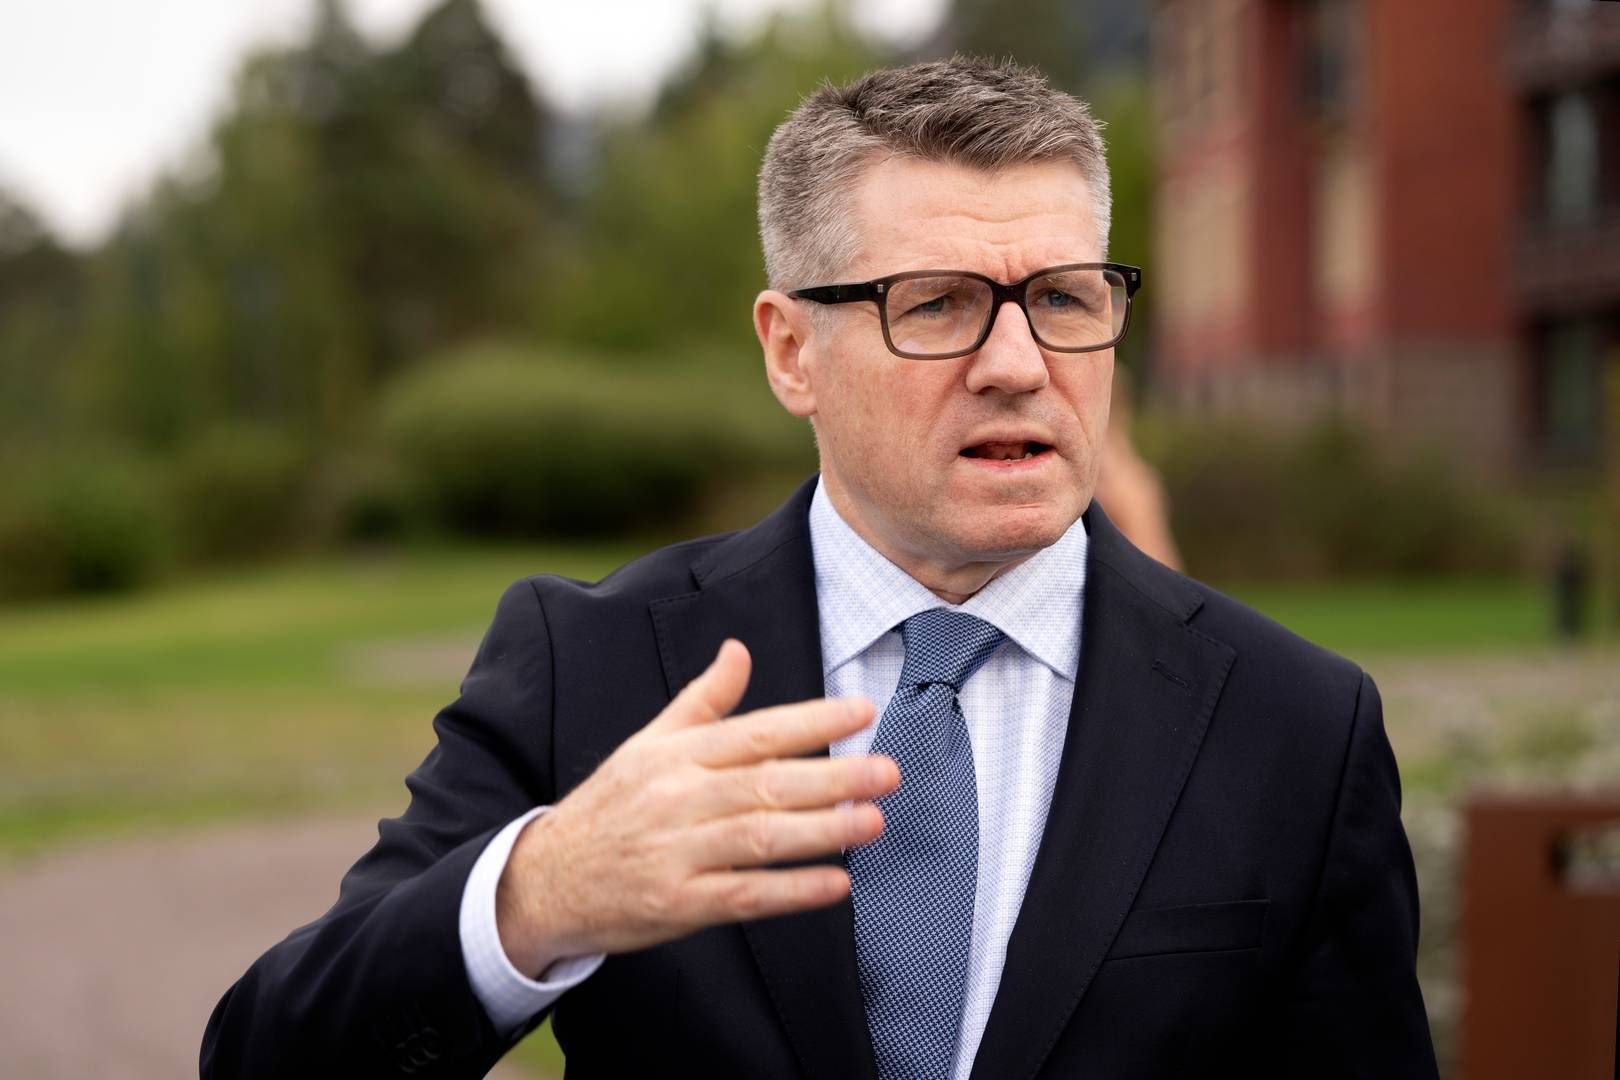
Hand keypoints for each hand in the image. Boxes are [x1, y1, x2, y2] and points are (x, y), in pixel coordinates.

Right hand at [495, 639, 896, 975]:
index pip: (754, 731)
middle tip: (888, 771)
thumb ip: (702, 699)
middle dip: (833, 777)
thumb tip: (738, 649)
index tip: (862, 711)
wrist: (546, 880)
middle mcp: (677, 798)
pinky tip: (836, 884)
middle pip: (765, 784)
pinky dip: (791, 891)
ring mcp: (676, 853)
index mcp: (675, 754)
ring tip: (874, 821)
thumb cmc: (611, 806)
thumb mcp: (648, 743)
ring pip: (760, 837)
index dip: (811, 721)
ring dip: (822, 831)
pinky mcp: (677, 904)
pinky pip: (743, 895)